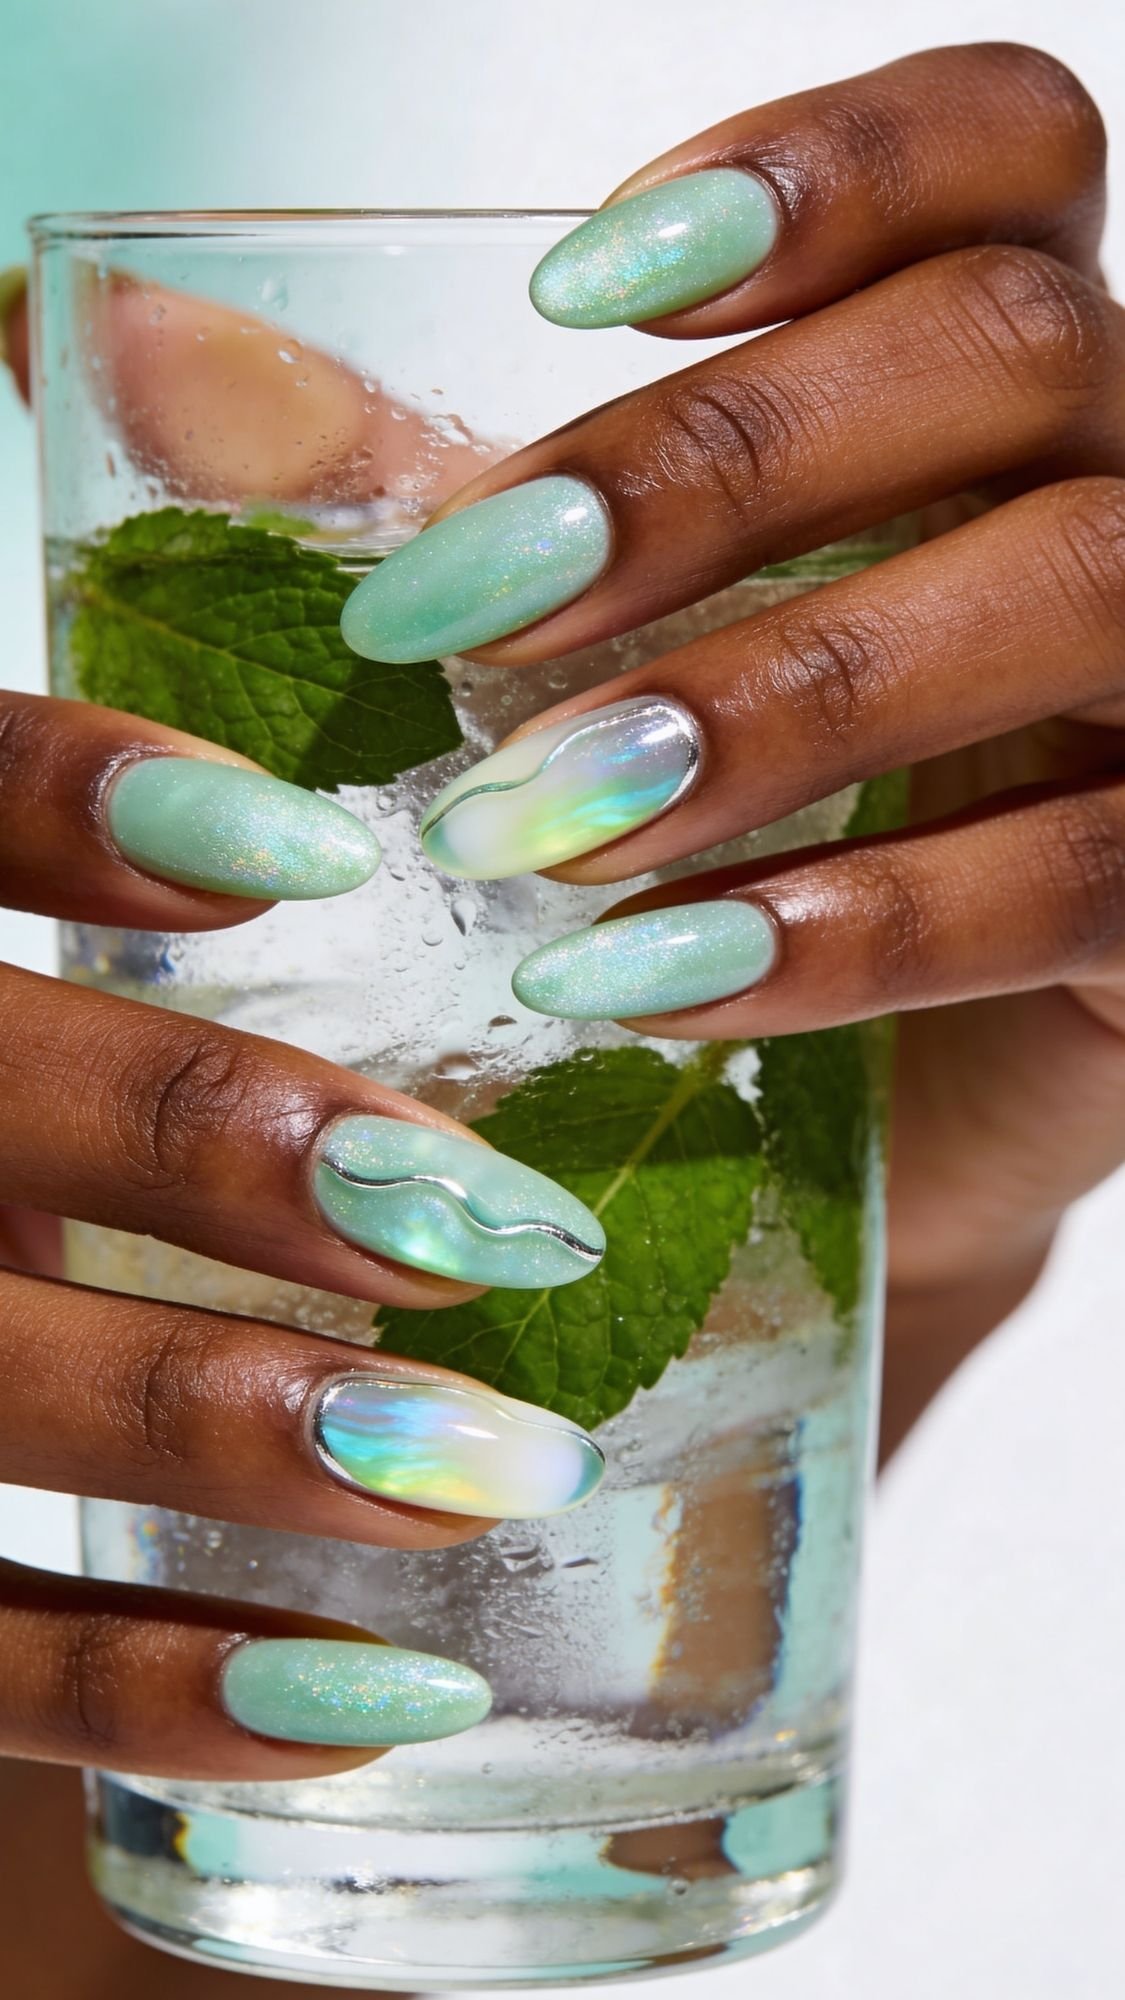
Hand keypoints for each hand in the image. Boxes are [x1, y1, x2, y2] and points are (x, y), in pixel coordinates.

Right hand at [0, 699, 603, 1776]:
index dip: (84, 802)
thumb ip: (100, 987)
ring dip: (241, 1423)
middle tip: (495, 1215)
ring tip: (503, 1467)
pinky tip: (368, 1696)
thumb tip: (364, 883)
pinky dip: (154, 1686)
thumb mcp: (12, 1048)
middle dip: (224, 1142)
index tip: (316, 854)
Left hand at [340, 43, 1124, 1455]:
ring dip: (781, 698)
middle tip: (469, 605)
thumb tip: (126, 355)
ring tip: (542, 819)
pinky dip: (859, 923)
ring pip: (1077, 590)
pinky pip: (1084, 872)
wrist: (868, 1097)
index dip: (826, 166)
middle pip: (1009, 351)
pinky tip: (659, 977)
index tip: (574, 284)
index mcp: (980, 386)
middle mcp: (1122, 491)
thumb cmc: (719, 829)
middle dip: (721, 466)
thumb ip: (400, 493)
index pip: (1004, 152)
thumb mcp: (565, 639)